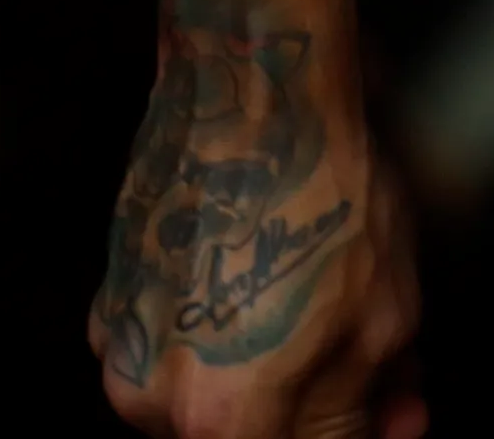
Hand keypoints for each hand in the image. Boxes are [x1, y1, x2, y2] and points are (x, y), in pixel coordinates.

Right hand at [96, 27, 424, 438]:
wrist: (254, 89)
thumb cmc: (319, 188)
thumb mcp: (380, 322)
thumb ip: (363, 408)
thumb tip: (374, 433)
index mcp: (221, 417)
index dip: (351, 436)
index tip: (378, 420)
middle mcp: (152, 395)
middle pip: (246, 434)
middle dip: (316, 411)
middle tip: (378, 372)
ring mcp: (122, 344)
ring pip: (213, 394)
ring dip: (276, 373)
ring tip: (331, 310)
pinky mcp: (112, 298)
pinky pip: (181, 345)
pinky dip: (231, 332)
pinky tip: (278, 283)